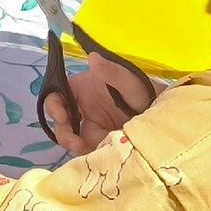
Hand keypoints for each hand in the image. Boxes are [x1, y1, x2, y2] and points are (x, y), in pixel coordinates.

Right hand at [41, 53, 157, 154]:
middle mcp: (81, 105)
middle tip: (75, 143)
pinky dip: (86, 151)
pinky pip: (84, 146)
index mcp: (82, 86)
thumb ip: (111, 70)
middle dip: (63, 131)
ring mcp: (88, 123)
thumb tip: (92, 57)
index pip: (57, 93)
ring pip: (69, 135)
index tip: (62, 117)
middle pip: (60, 118)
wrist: (157, 114)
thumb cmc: (142, 91)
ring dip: (72, 143)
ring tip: (84, 149)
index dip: (53, 105)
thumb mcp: (129, 80)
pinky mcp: (96, 138)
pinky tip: (97, 152)